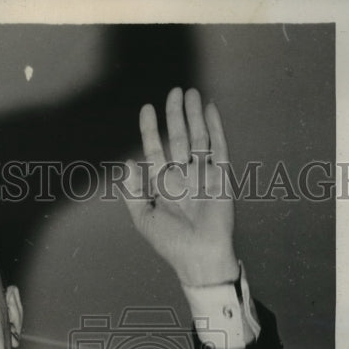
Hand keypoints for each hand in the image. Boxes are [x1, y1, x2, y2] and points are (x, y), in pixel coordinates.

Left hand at [124, 87, 238, 286]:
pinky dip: (215, 128)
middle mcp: (183, 178)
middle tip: (174, 91)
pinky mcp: (221, 177)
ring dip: (194, 115)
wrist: (199, 257)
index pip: (156, 151)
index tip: (147, 108)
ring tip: (191, 92)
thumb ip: (134, 192)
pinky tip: (210, 110)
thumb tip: (127, 165)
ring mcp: (203, 176)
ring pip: (198, 138)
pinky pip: (219, 147)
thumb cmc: (170, 243)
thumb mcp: (144, 219)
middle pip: (179, 139)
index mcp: (164, 187)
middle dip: (176, 115)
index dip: (151, 130)